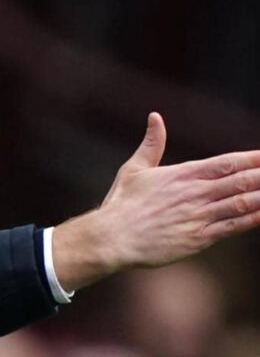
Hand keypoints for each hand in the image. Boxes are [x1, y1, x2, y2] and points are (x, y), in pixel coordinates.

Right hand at [52, 113, 259, 291]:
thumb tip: (155, 117)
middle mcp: (195, 193)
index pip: (227, 163)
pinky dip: (252, 219)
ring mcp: (198, 216)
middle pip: (241, 181)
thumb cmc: (121, 204)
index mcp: (183, 174)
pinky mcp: (197, 239)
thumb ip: (151, 144)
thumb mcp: (134, 169)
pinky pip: (232, 227)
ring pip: (242, 202)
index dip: (253, 159)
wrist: (111, 238)